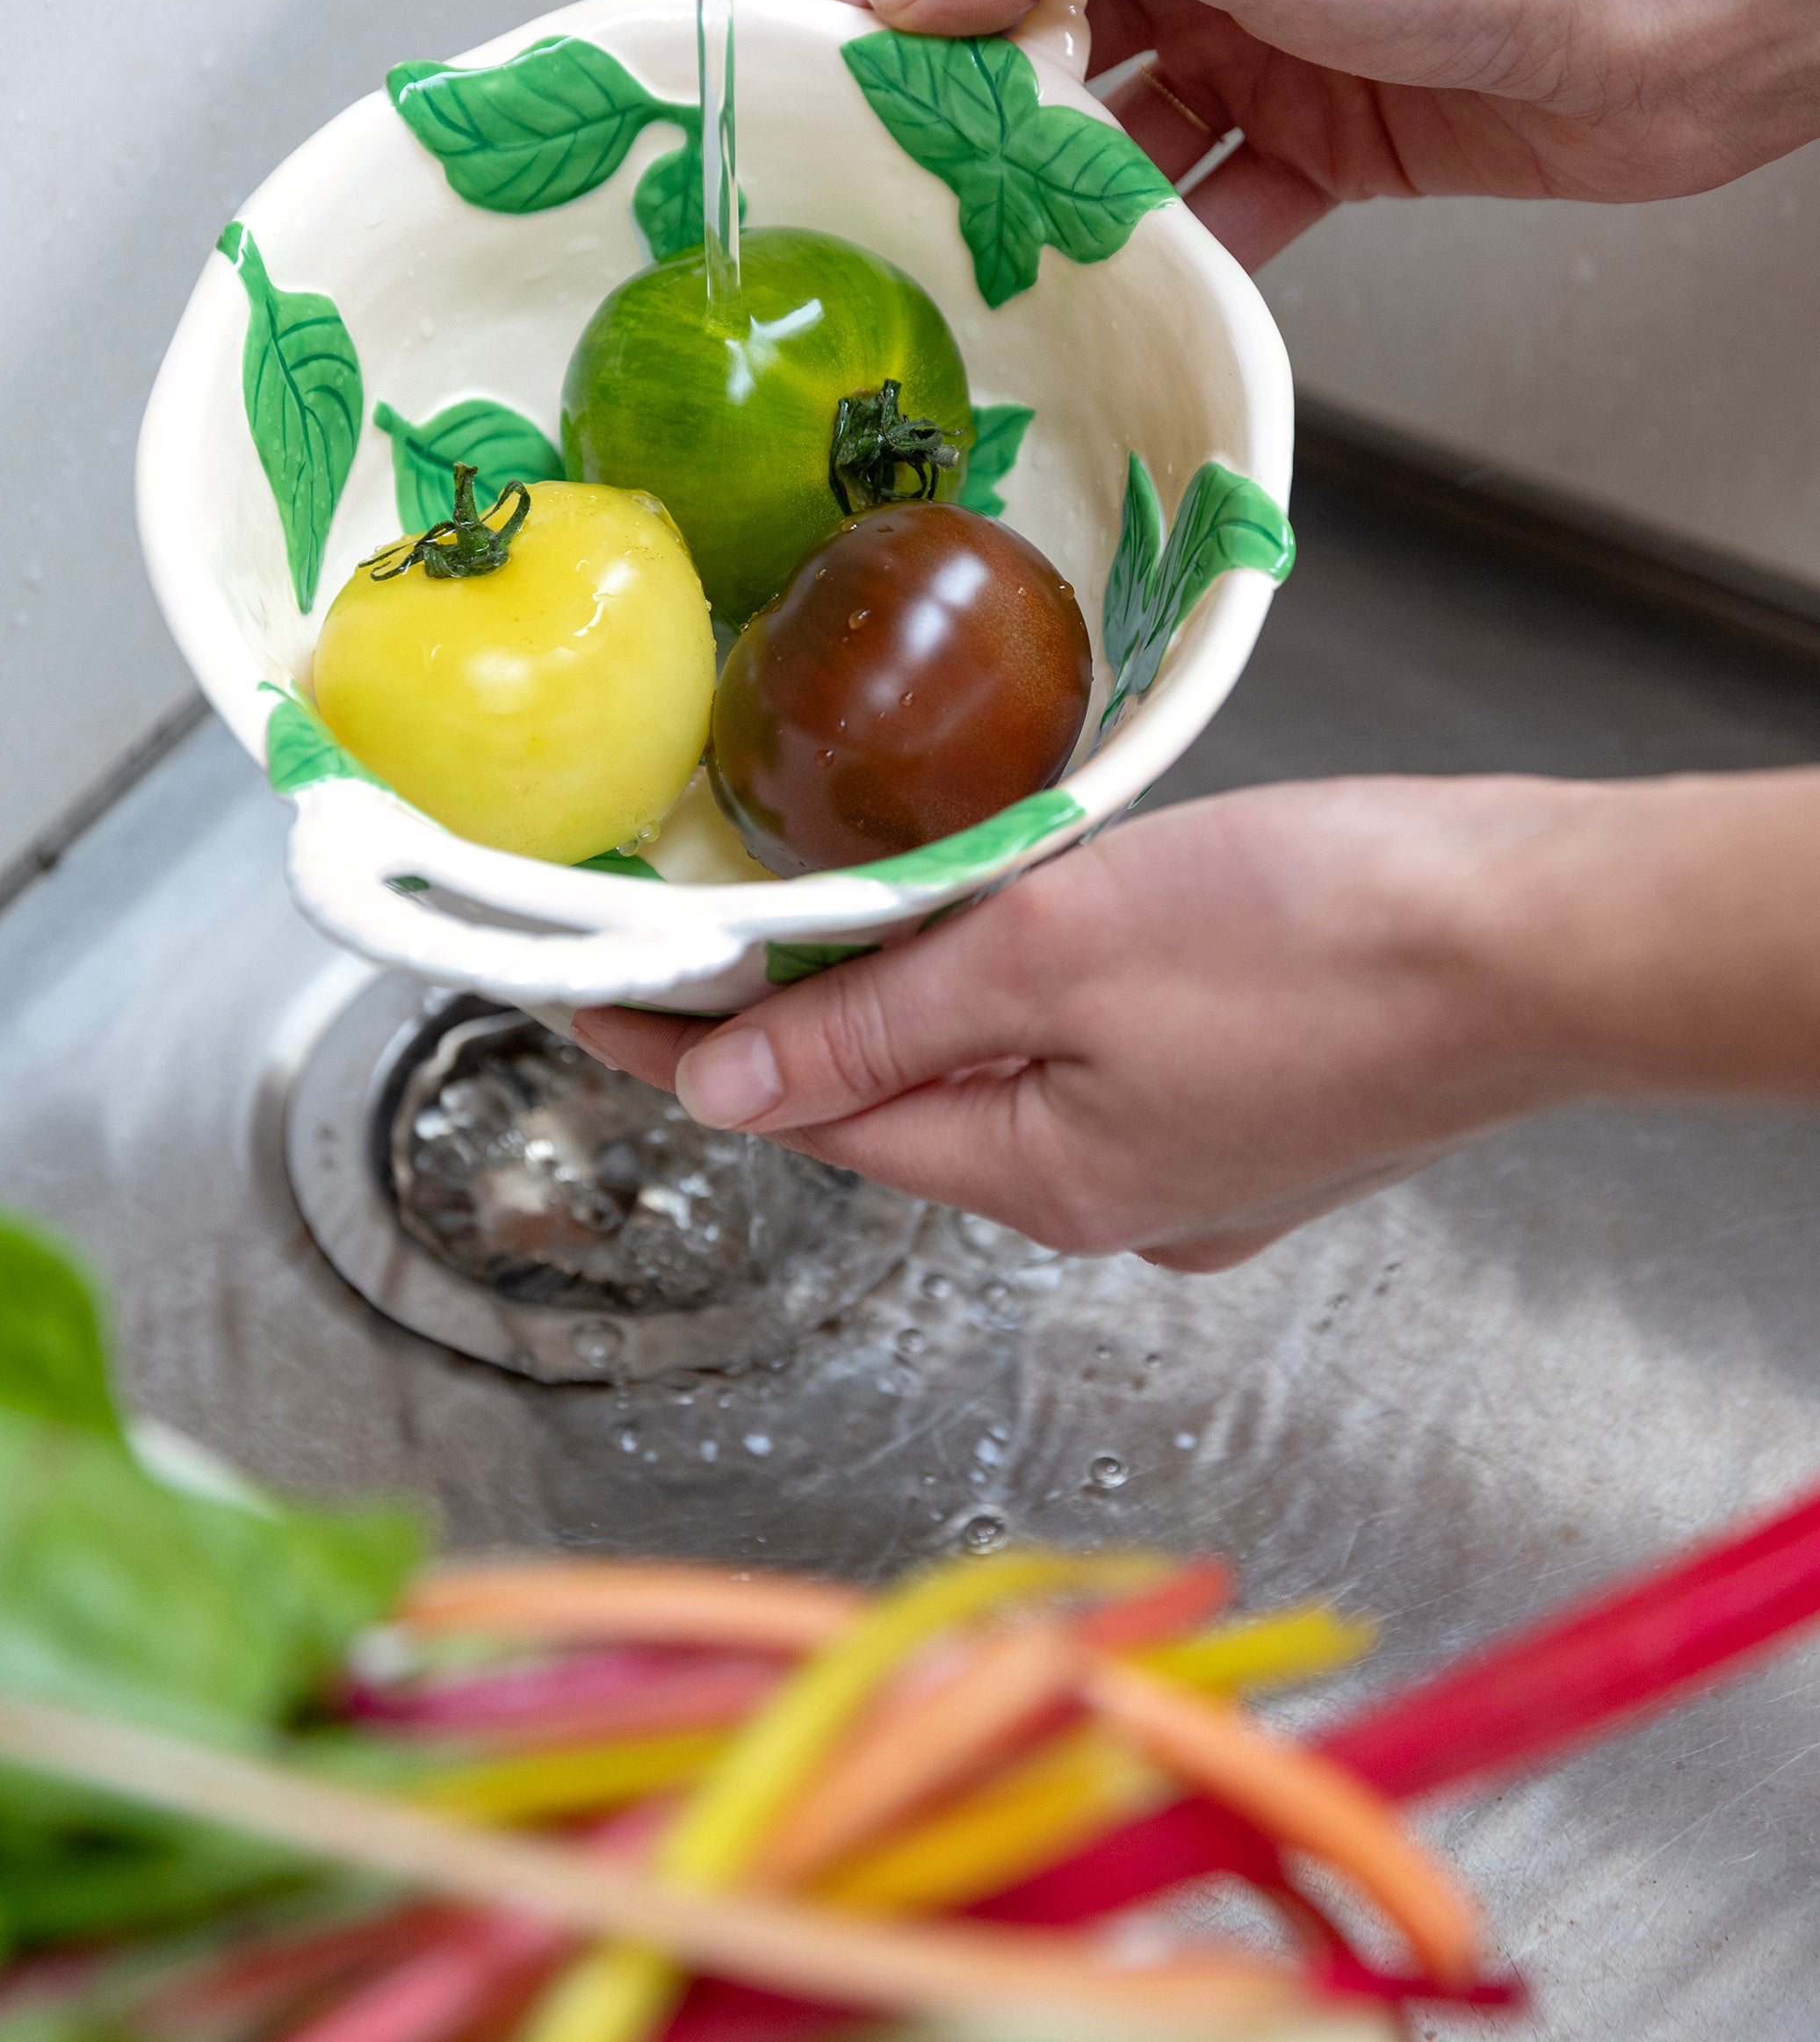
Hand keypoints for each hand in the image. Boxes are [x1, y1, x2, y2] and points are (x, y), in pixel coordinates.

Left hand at [576, 769, 1819, 1267]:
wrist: (1540, 935)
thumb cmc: (1319, 935)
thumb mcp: (1059, 956)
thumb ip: (887, 1024)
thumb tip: (729, 1094)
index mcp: (1043, 1177)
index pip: (811, 1116)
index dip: (683, 1054)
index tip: (578, 1005)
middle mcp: (1109, 1198)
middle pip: (904, 1105)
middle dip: (796, 1030)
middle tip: (691, 938)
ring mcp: (1193, 1159)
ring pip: (1005, 1078)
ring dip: (915, 1007)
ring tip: (837, 920)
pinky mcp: (1258, 1100)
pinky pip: (1096, 1060)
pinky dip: (1030, 1000)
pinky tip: (1026, 935)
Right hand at [838, 0, 1819, 268]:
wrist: (1658, 7)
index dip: (921, 10)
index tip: (842, 93)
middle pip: (1060, 46)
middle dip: (992, 124)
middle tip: (917, 206)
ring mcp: (1279, 50)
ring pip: (1136, 142)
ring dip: (1081, 203)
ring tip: (1010, 268)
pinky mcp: (1339, 143)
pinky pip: (1227, 209)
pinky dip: (1180, 253)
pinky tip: (1134, 293)